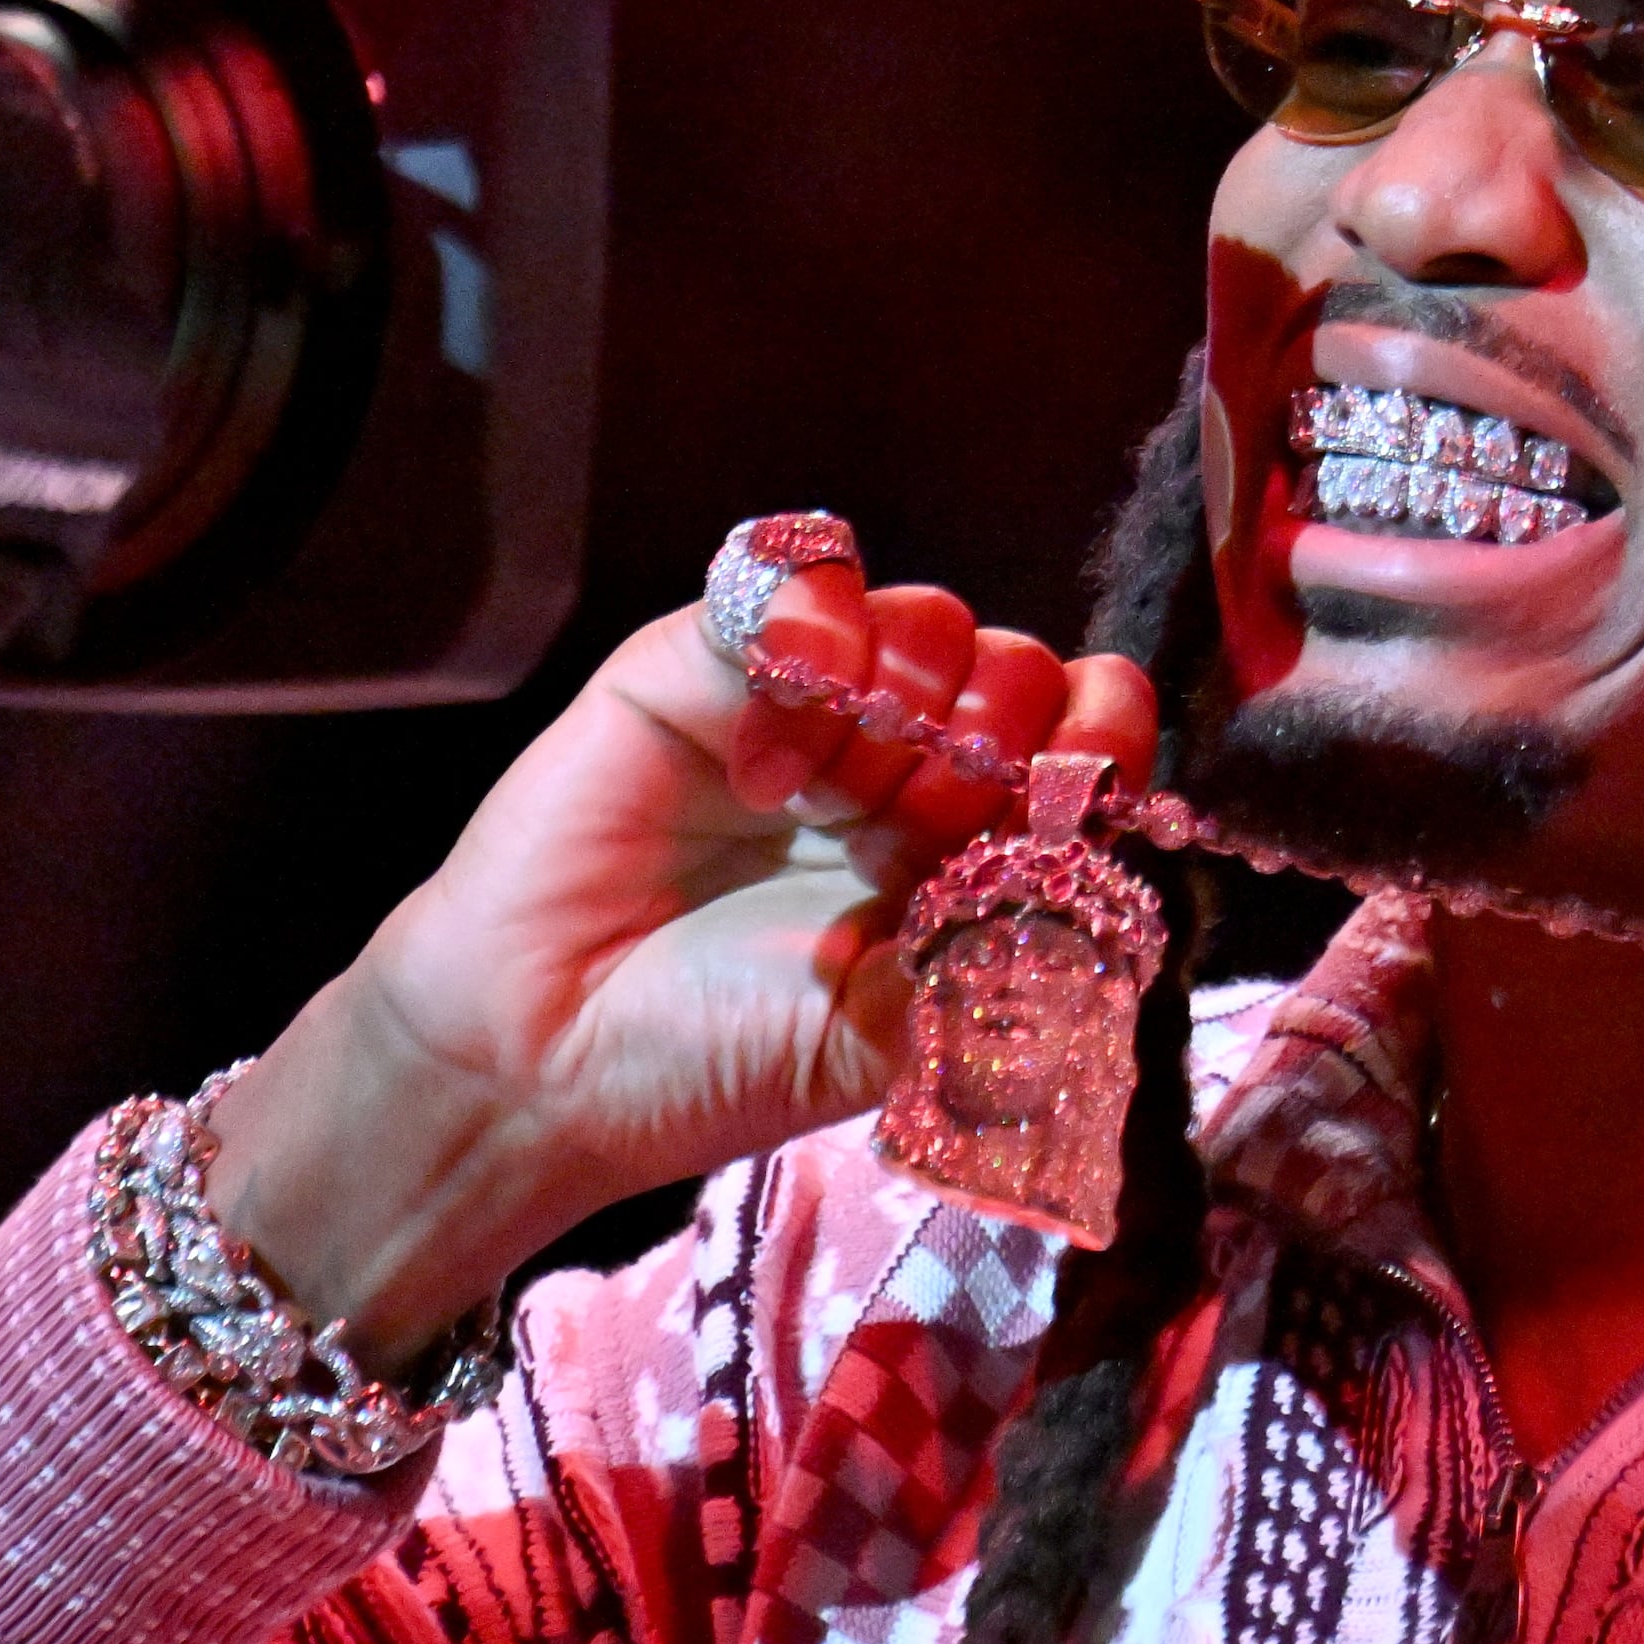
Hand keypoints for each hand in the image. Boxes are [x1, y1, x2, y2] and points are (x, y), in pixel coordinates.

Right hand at [202, 563, 1159, 1367]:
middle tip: (930, 819)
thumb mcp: (882, 1046)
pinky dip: (812, 650)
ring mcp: (809, 705)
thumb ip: (996, 984)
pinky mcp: (708, 659)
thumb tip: (1107, 927)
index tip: (1084, 783)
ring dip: (916, 695)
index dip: (1104, 742)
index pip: (1086, 745)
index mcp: (966, 850)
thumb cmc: (708, 1058)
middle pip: (1023, 669)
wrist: (536, 1061)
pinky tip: (768, 766)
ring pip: (933, 618)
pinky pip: (803, 582)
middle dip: (1005, 731)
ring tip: (843, 800)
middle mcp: (902, 765)